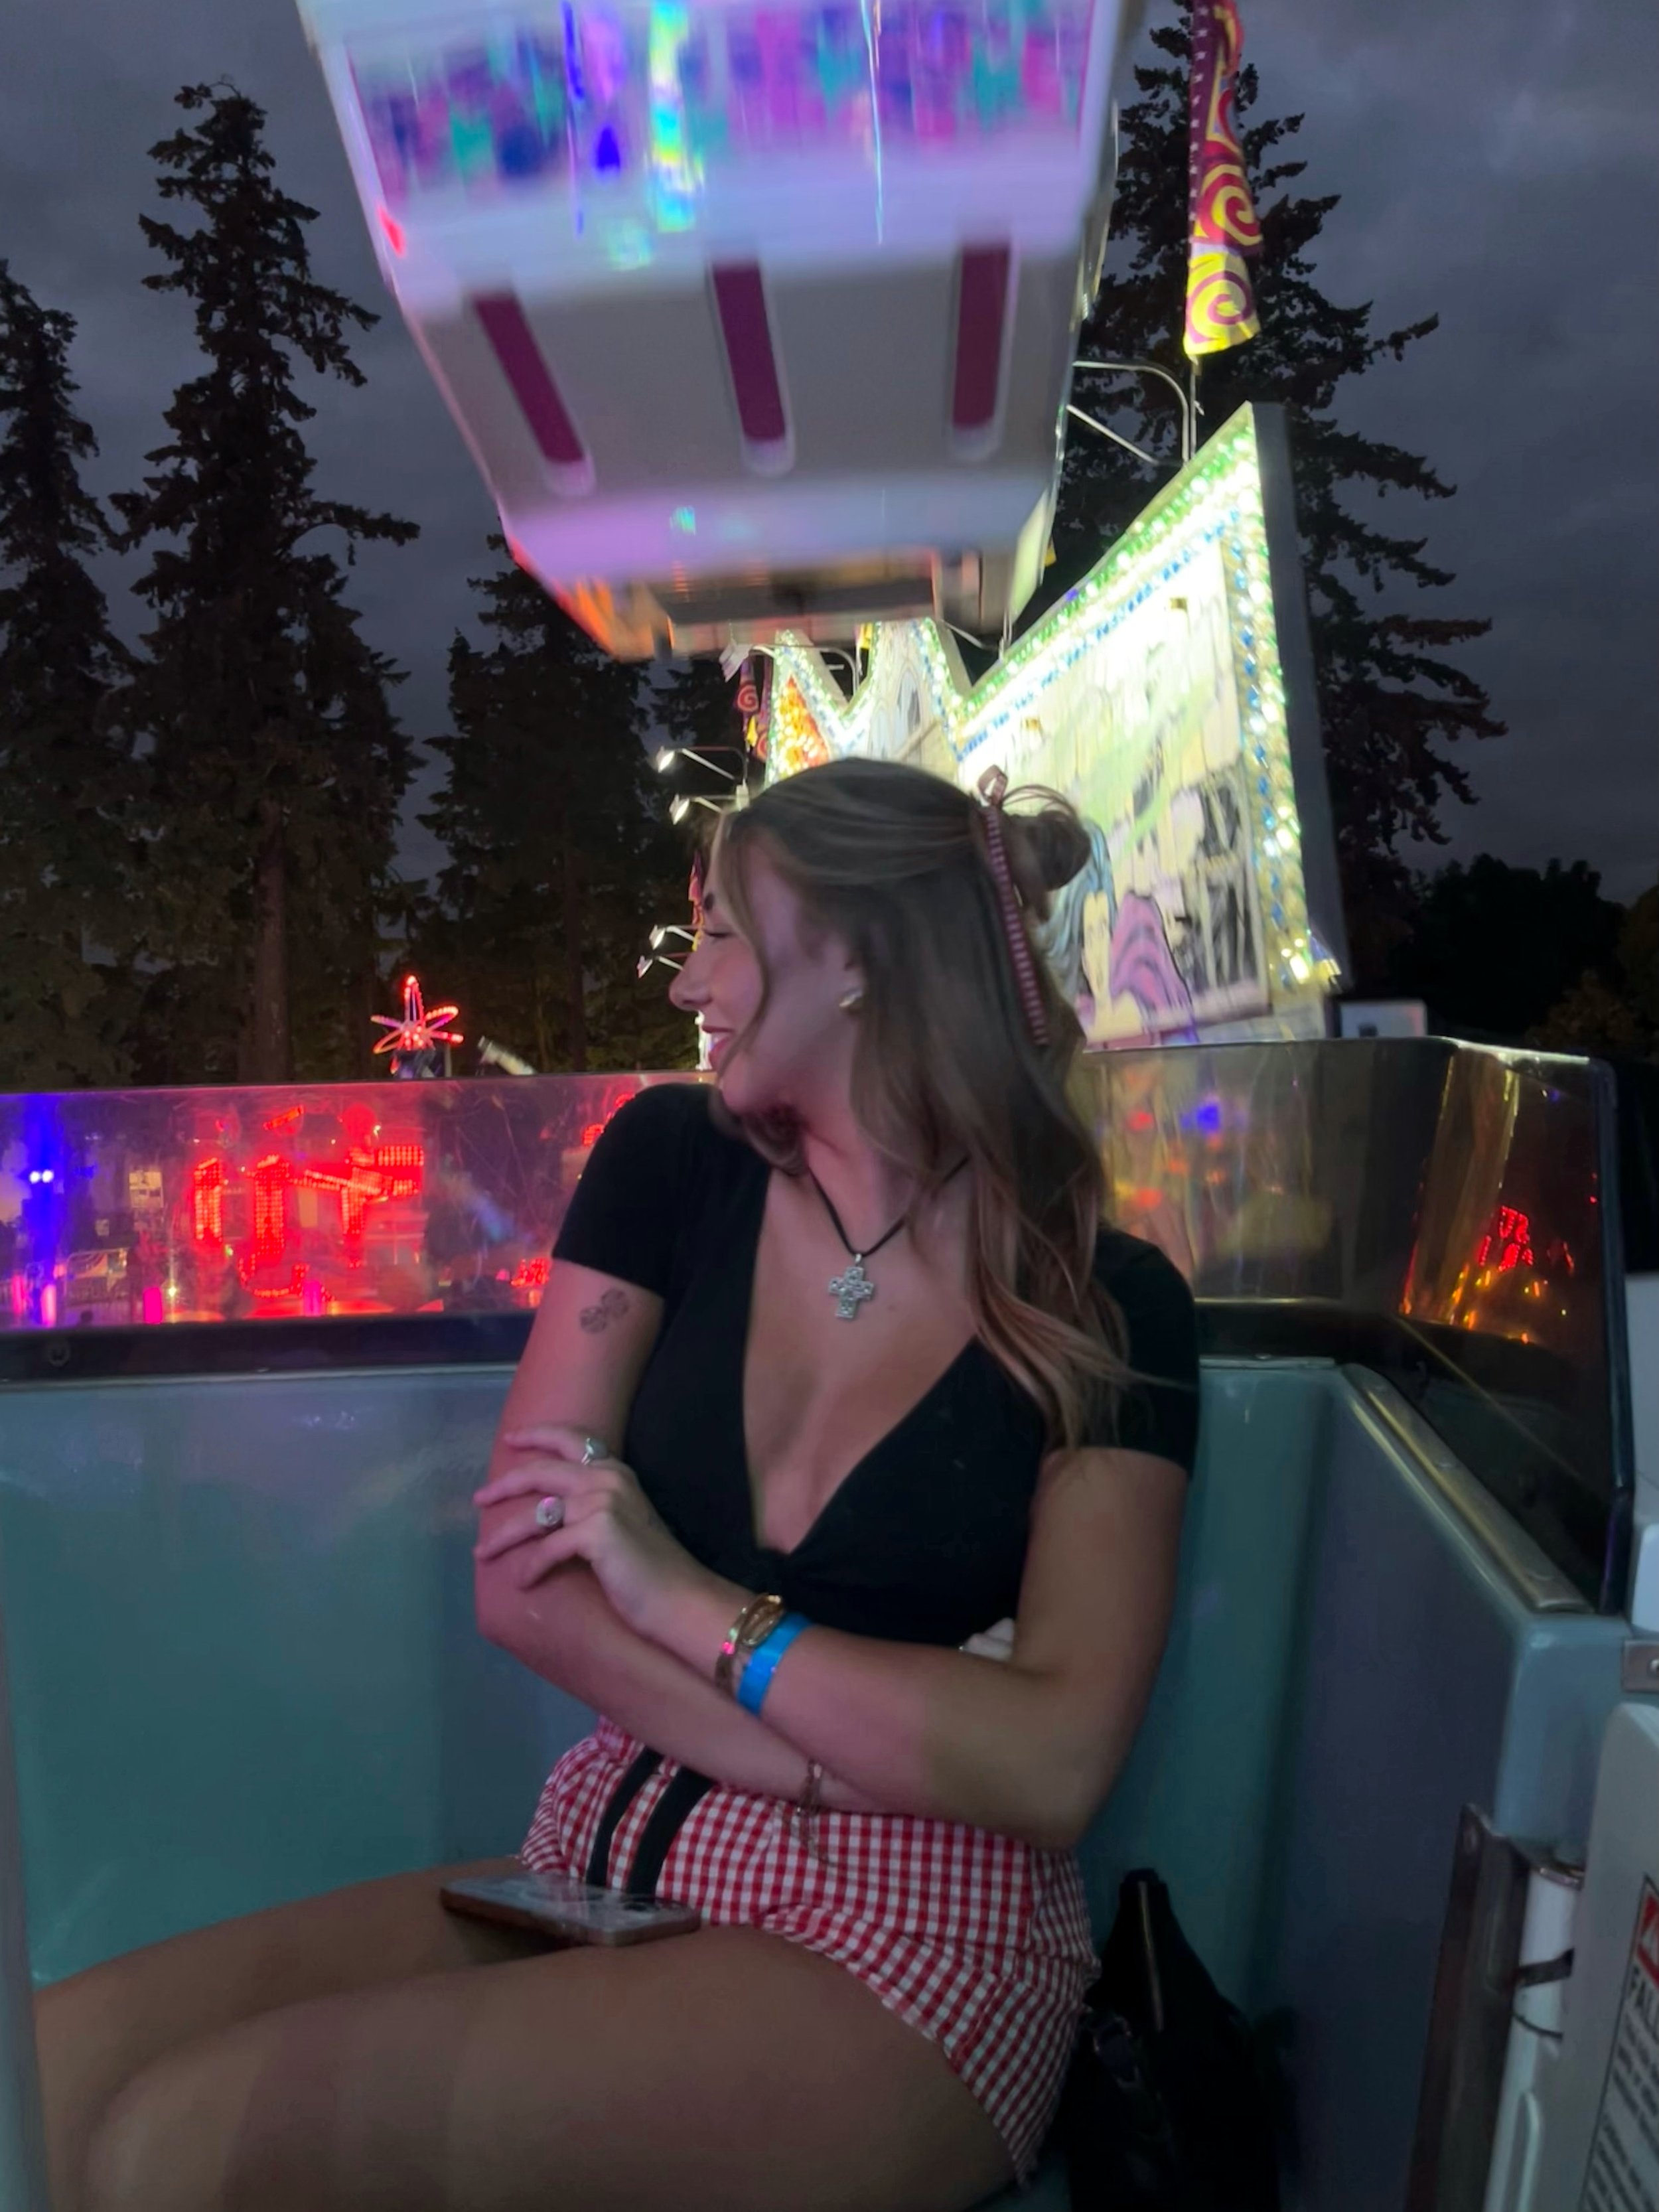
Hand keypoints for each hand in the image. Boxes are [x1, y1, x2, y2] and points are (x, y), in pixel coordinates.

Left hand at [473, 1426, 710, 1638]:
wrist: (679, 1599)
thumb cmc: (650, 1570)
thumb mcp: (621, 1524)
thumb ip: (591, 1507)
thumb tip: (546, 1512)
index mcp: (616, 1473)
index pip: (572, 1439)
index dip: (538, 1435)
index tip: (511, 1440)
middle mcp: (608, 1479)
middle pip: (541, 1472)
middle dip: (503, 1485)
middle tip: (478, 1499)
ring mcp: (602, 1502)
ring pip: (535, 1515)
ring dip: (503, 1536)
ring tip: (482, 1552)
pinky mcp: (596, 1531)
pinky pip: (546, 1549)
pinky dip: (530, 1568)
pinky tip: (523, 1582)